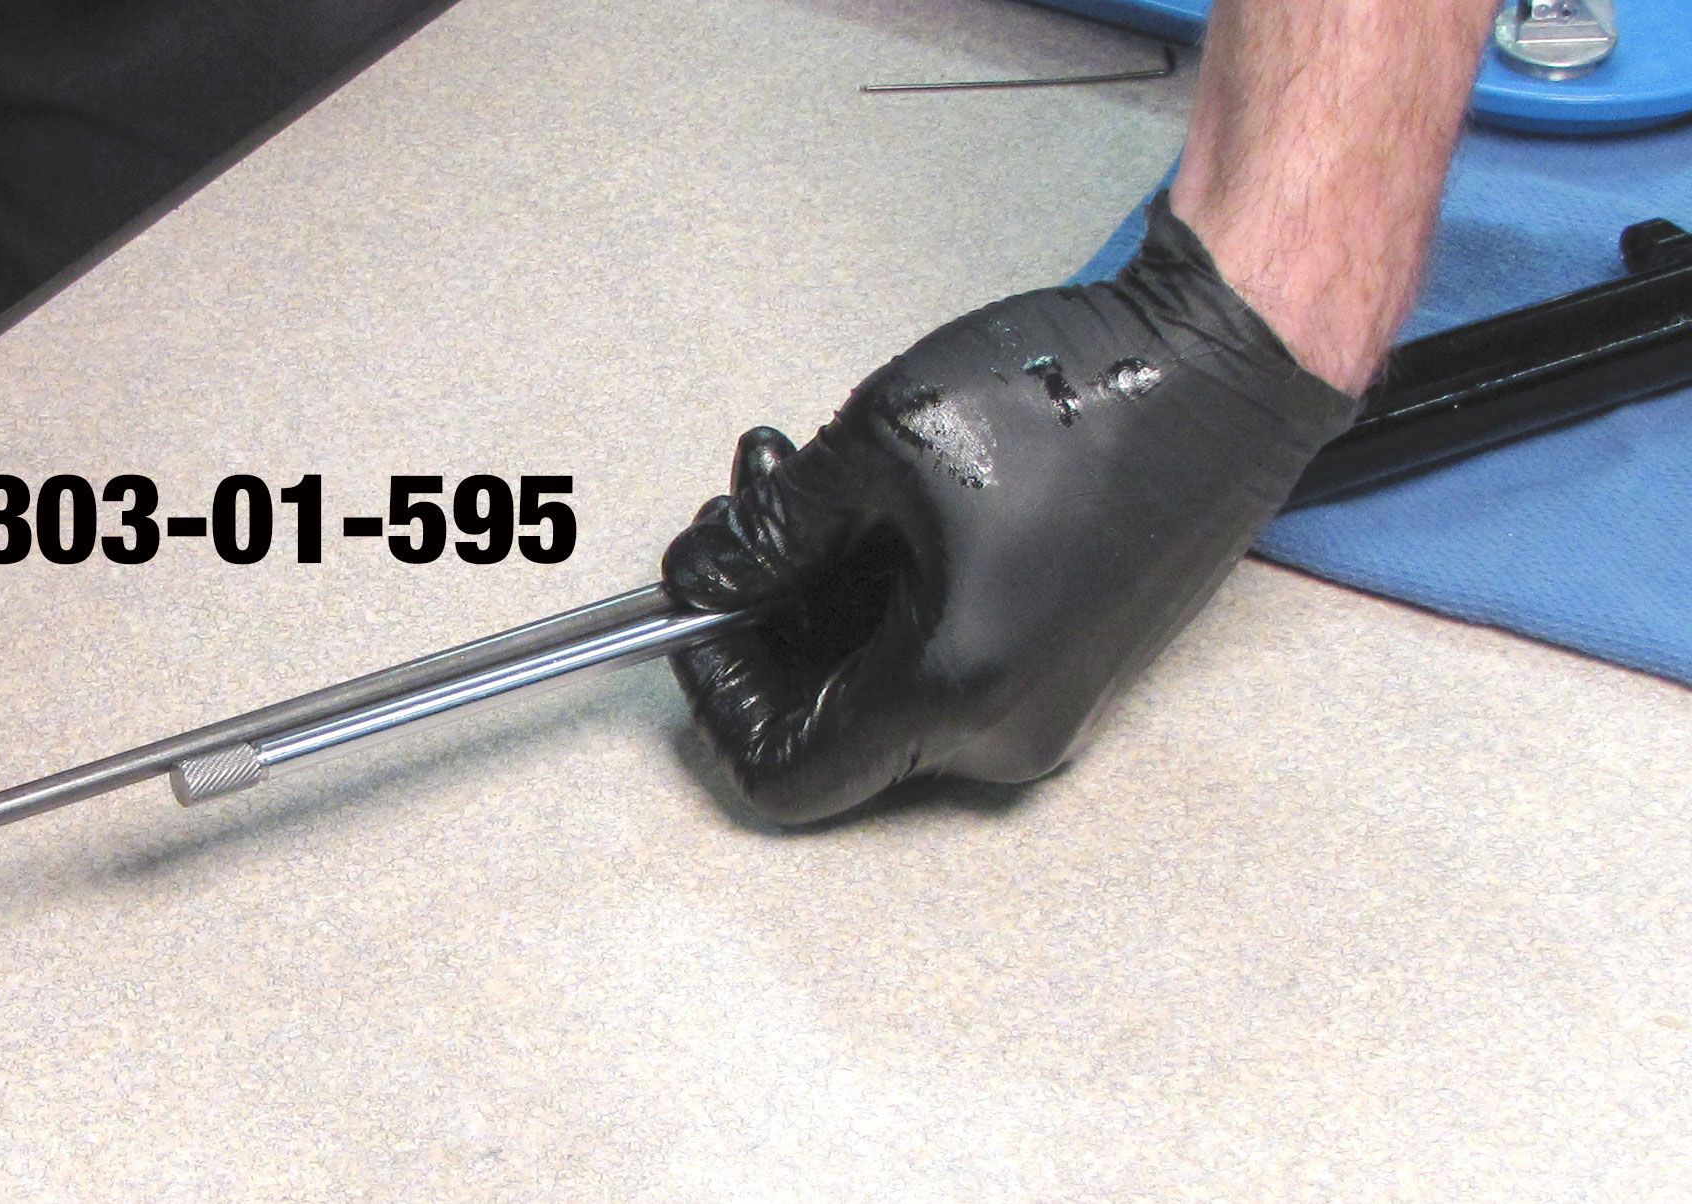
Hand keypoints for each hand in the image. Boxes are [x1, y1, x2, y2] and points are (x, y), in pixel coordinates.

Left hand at [662, 195, 1356, 823]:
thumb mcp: (882, 445)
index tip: (694, 610)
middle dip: (764, 614)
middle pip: (828, 720)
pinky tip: (873, 493)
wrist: (1229, 363)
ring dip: (821, 585)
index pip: (781, 770)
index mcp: (953, 695)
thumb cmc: (1085, 398)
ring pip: (879, 680)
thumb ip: (770, 532)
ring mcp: (1041, 701)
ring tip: (798, 475)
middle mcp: (1004, 729)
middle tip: (739, 515)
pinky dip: (886, 586)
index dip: (714, 696)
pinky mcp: (1062, 661)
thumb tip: (703, 577)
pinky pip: (938, 655)